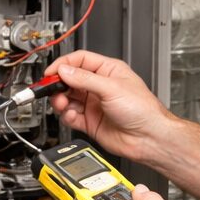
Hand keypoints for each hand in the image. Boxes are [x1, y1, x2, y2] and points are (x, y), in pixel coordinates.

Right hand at [45, 51, 173, 163]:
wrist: (149, 138)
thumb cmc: (143, 110)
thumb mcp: (111, 88)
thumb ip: (85, 79)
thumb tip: (64, 70)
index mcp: (108, 71)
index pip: (79, 61)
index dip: (63, 65)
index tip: (51, 72)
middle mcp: (99, 87)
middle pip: (69, 80)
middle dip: (58, 84)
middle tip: (50, 89)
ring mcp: (94, 105)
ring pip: (67, 98)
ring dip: (60, 101)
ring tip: (61, 104)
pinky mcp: (90, 122)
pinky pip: (70, 116)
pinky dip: (66, 115)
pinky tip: (71, 115)